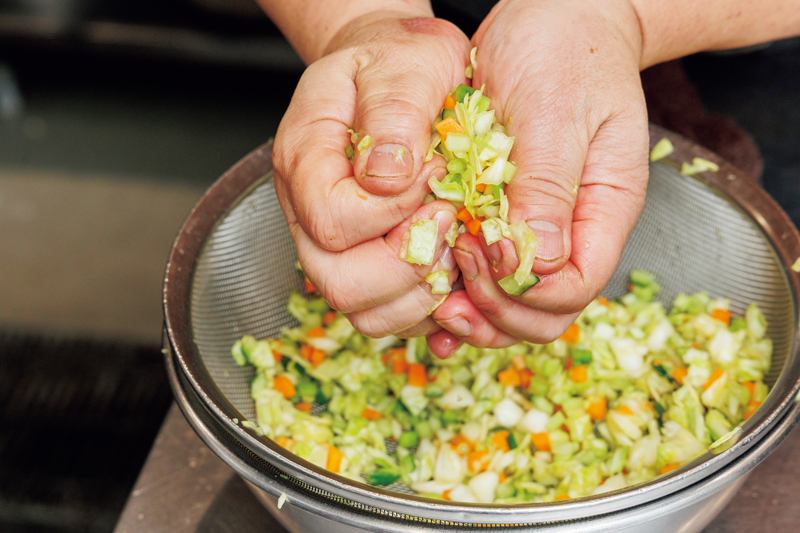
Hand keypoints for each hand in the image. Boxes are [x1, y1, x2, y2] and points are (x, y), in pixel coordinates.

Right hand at [272, 12, 471, 337]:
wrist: (390, 68)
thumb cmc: (397, 59)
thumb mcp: (405, 63)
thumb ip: (394, 113)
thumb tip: (388, 181)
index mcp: (306, 158)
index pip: (333, 221)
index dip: (391, 214)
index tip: (433, 180)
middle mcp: (308, 211)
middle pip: (339, 282)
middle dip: (408, 265)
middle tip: (447, 221)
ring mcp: (332, 244)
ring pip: (364, 311)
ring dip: (421, 292)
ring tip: (452, 242)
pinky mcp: (363, 262)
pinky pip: (389, 314)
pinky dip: (429, 305)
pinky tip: (452, 267)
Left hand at [428, 0, 649, 355]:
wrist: (555, 18)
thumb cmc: (564, 52)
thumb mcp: (556, 113)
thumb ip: (549, 190)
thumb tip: (532, 266)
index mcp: (603, 209)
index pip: (575, 288)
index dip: (524, 293)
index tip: (479, 255)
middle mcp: (574, 230)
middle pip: (546, 313)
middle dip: (497, 312)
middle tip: (450, 280)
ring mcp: (540, 229)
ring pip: (515, 305)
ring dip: (474, 311)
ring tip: (433, 298)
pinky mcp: (506, 220)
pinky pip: (489, 276)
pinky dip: (462, 294)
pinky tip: (433, 298)